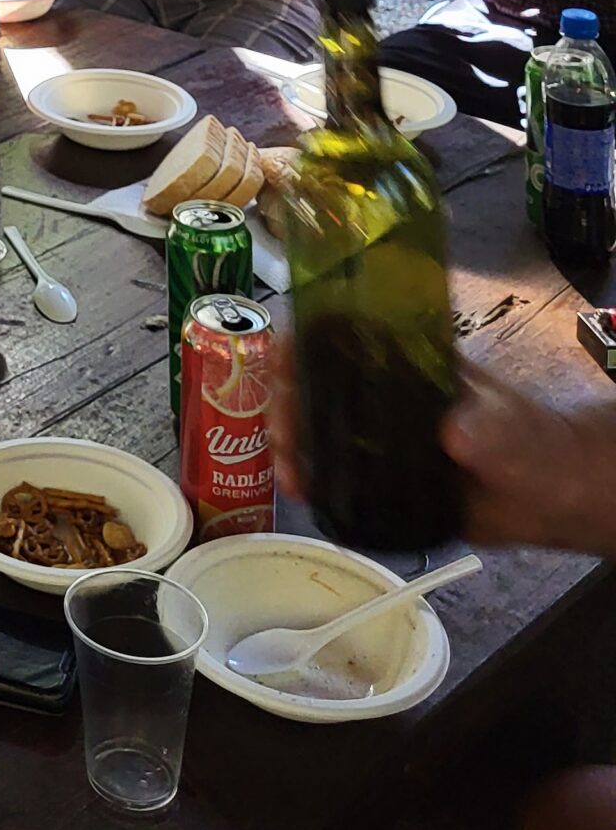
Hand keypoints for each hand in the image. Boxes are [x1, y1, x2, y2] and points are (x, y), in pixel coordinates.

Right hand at [277, 340, 615, 560]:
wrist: (548, 497)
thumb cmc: (529, 438)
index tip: (281, 364)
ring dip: (289, 446)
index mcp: (401, 360)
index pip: (334, 332)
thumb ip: (484, 425)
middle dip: (284, 404)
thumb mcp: (506, 421)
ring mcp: (374, 435)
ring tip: (290, 476)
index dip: (299, 341)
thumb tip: (454, 435)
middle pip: (310, 383)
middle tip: (284, 438)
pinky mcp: (378, 478)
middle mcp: (377, 392)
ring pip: (313, 428)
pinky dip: (309, 480)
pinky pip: (332, 473)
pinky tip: (300, 494)